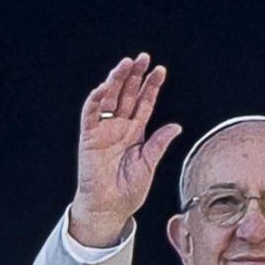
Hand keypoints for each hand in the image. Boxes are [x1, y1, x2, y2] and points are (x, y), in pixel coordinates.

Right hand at [70, 53, 181, 246]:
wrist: (110, 207)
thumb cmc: (128, 189)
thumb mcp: (150, 164)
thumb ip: (160, 143)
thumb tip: (176, 126)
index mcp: (135, 133)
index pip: (144, 103)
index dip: (151, 87)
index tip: (161, 70)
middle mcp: (119, 127)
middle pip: (127, 95)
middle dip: (134, 76)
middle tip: (143, 57)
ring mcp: (103, 131)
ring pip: (109, 99)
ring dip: (116, 81)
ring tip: (126, 64)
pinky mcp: (89, 138)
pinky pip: (90, 115)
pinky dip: (95, 100)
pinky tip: (103, 87)